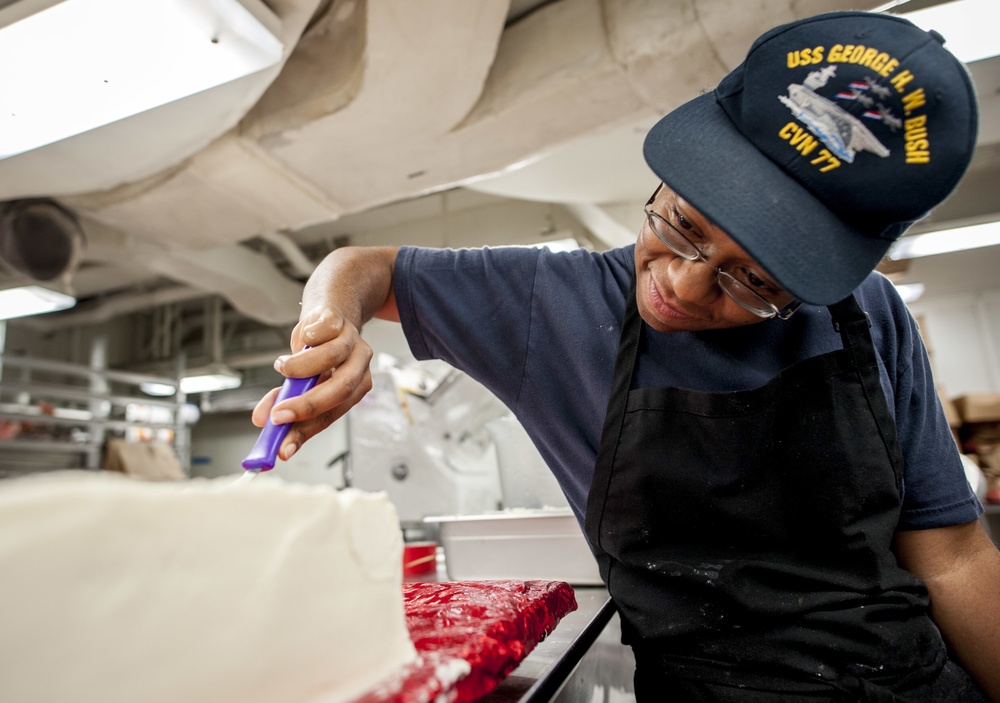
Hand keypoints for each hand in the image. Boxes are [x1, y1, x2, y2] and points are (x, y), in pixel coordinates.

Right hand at [251, 305, 373, 459]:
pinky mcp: (339, 320)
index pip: (332, 414)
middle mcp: (358, 366)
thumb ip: (286, 401)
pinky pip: (324, 330)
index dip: (305, 432)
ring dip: (299, 367)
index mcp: (354, 387)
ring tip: (282, 367)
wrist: (328, 315)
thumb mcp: (302, 381)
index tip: (283, 447)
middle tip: (276, 415)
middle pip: (339, 390)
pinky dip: (307, 337)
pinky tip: (300, 339)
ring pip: (331, 357)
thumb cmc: (316, 352)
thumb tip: (263, 421)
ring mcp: (352, 341)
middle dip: (305, 406)